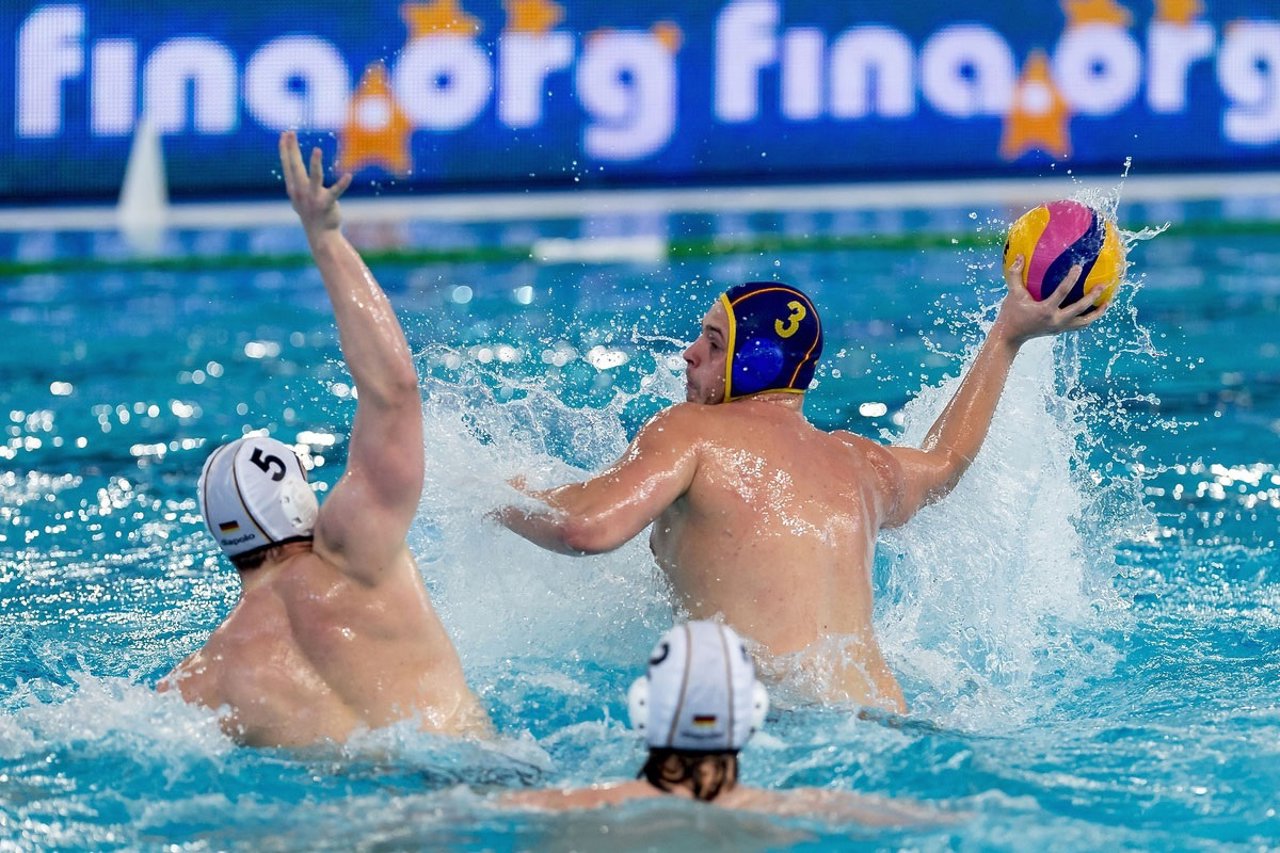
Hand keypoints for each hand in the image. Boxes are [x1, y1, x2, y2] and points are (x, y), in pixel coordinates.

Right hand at [279, 130, 352, 237]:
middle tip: (291, 132)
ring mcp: (313, 198)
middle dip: (292, 149)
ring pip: (314, 177)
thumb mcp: (299, 199)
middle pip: (295, 166)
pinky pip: (335, 192)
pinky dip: (342, 184)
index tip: (284, 134)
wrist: (320, 235)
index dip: (285, 149)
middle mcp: (300, 192)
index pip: (287, 165)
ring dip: (314, 163)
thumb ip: (295, 185)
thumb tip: (292, 173)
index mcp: (293, 188)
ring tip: (316, 150)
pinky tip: (349, 176)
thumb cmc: (311, 215)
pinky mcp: (326, 204)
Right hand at [993, 255, 1109, 344]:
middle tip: (1103, 285)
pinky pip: (1079, 325)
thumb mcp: (1012, 294)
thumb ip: (1014, 275)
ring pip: (1084, 321)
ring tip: (1107, 301)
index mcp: (1045, 310)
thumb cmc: (1011, 313)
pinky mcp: (1060, 331)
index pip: (1062, 293)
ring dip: (1097, 312)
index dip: (1071, 279)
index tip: (1078, 267)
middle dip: (1092, 297)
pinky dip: (1088, 318)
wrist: (1010, 336)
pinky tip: (1094, 310)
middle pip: (1079, 308)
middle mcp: (1055, 320)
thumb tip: (1018, 256)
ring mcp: (1059, 327)